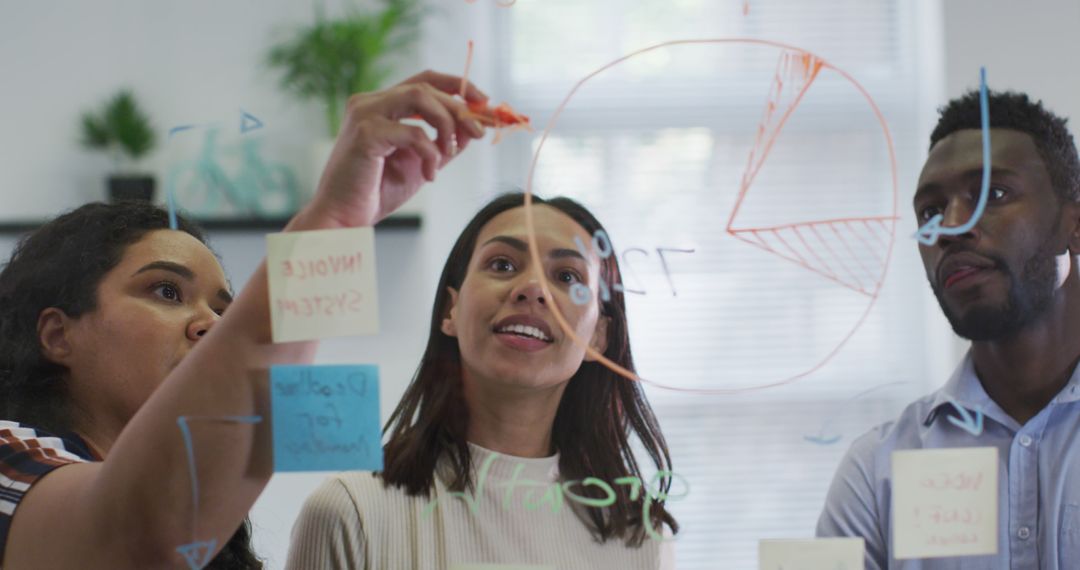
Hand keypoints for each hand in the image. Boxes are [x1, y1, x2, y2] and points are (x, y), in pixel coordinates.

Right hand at [304, 70, 488, 227]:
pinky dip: (430, 153)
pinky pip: (413, 132)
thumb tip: (475, 126)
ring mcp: (364, 114)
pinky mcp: (364, 133)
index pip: (424, 80)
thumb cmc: (377, 192)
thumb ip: (444, 143)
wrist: (345, 219)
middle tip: (479, 131)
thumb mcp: (422, 163)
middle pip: (426, 86)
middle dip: (460, 107)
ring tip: (450, 152)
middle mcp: (369, 102)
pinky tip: (430, 175)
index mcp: (380, 105)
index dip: (457, 85)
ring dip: (446, 123)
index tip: (483, 101)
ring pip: (420, 97)